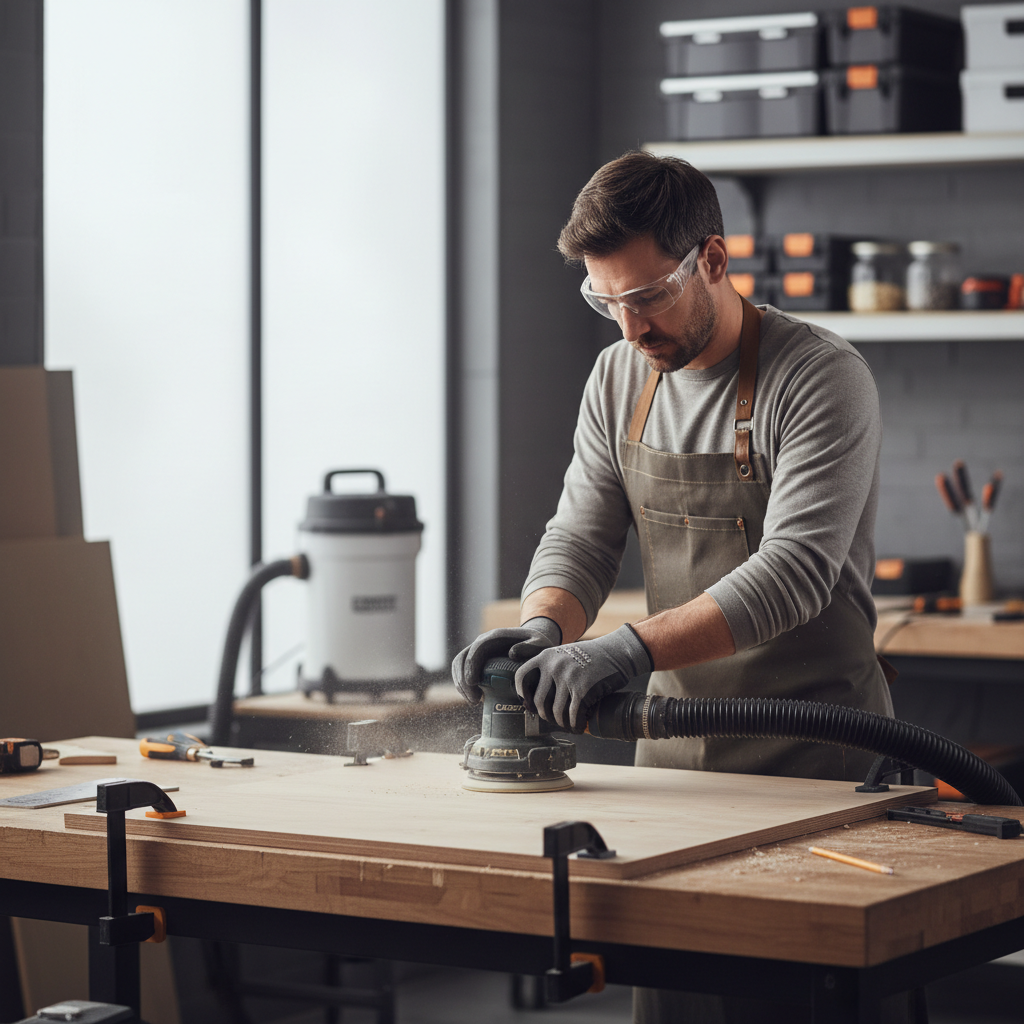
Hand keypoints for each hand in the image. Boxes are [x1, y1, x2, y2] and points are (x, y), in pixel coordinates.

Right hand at [450, 616, 561, 703]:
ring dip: (461, 685)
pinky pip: (463, 671)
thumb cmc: (537, 645)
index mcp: (495, 637)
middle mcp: (482, 643)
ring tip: (474, 701)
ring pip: (459, 666)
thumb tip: (512, 653)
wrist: (533, 643)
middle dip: (463, 680)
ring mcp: (478, 652)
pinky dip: (464, 685)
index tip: (473, 683)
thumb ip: (530, 647)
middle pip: (462, 658)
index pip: (476, 649)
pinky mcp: (478, 662)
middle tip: (474, 700)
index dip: (471, 665)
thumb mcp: (539, 644)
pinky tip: (475, 698)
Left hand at [514, 624, 652, 732]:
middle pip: (538, 701)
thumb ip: (549, 669)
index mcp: (546, 656)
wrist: (617, 651)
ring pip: (556, 712)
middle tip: (554, 719)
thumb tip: (533, 700)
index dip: (523, 693)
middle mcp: (554, 666)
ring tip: (568, 724)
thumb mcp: (564, 654)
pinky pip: (573, 715)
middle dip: (546, 715)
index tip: (529, 704)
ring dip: (562, 723)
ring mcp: (568, 678)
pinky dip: (575, 725)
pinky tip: (578, 726)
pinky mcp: (583, 689)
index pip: (521, 676)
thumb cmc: (591, 657)